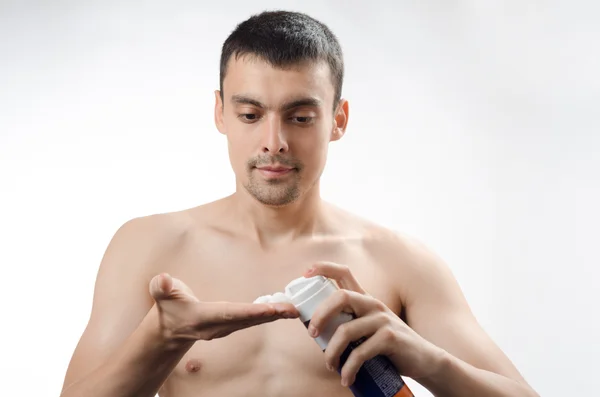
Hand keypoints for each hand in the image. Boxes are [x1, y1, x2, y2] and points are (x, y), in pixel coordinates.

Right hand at [149, 273, 298, 343]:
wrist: (169, 329)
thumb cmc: (167, 308)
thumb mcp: (160, 295)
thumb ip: (161, 287)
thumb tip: (162, 279)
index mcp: (203, 318)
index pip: (230, 314)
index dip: (250, 312)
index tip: (269, 309)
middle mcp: (218, 326)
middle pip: (248, 320)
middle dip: (270, 315)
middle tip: (291, 310)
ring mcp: (226, 328)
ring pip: (254, 321)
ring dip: (275, 316)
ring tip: (294, 310)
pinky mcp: (232, 325)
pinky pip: (253, 319)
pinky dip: (269, 315)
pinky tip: (284, 310)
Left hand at [304, 262, 445, 386]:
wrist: (423, 359)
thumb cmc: (389, 344)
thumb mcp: (370, 326)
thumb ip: (350, 322)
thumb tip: (315, 330)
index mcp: (365, 298)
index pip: (344, 273)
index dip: (324, 268)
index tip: (306, 273)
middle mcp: (373, 304)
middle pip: (340, 297)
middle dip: (320, 315)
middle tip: (312, 334)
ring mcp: (382, 319)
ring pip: (345, 331)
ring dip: (331, 352)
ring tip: (330, 365)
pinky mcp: (390, 338)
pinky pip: (360, 353)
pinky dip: (348, 368)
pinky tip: (346, 377)